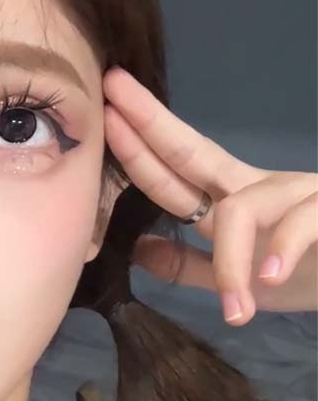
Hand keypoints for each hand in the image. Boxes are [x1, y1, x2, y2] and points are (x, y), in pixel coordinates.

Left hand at [103, 68, 317, 325]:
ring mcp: (297, 193)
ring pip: (241, 210)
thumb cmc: (315, 275)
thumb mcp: (244, 280)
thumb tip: (137, 248)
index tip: (104, 113)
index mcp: (235, 201)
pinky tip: (273, 277)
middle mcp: (260, 187)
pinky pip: (300, 223)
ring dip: (230, 265)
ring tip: (236, 310)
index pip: (178, 172)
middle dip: (152, 123)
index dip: (140, 147)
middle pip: (195, 151)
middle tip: (113, 90)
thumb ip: (192, 265)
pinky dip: (284, 249)